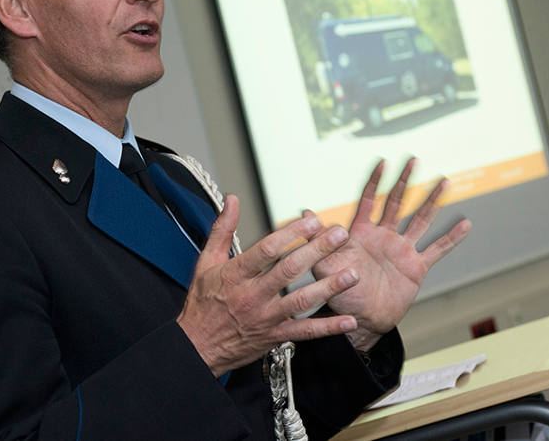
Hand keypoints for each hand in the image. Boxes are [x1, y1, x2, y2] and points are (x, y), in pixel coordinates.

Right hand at [177, 194, 363, 376]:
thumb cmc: (202, 304)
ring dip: (330, 287)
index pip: (267, 249)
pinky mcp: (274, 336)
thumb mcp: (205, 262)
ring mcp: (266, 317)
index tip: (311, 222)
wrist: (196, 347)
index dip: (291, 234)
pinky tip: (348, 321)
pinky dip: (328, 327)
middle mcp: (253, 295)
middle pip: (290, 270)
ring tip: (352, 274)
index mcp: (236, 274)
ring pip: (302, 300)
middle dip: (318, 251)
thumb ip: (222, 229)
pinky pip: (305, 331)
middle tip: (339, 236)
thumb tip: (232, 201)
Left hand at [307, 159, 470, 351]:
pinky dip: (451, 238)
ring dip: (432, 202)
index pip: (369, 200)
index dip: (375, 182)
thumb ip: (319, 240)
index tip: (383, 162)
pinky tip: (464, 225)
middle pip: (396, 203)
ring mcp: (401, 250)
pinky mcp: (416, 267)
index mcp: (361, 233)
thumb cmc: (340, 293)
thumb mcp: (324, 266)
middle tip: (413, 161)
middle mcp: (382, 237)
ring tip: (444, 183)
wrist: (360, 320)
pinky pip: (436, 250)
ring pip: (419, 220)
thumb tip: (305, 213)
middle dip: (404, 182)